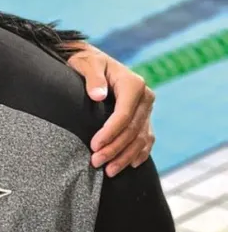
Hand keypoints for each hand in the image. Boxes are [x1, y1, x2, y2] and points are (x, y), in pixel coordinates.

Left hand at [66, 43, 155, 176]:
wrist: (93, 60)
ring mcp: (147, 108)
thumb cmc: (86, 61)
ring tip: (109, 171)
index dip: (110, 133)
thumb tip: (98, 96)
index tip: (94, 146)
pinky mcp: (145, 116)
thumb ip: (92, 77)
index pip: (124, 115)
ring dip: (125, 156)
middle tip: (96, 162)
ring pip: (140, 138)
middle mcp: (145, 96)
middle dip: (115, 148)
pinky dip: (140, 153)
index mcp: (133, 84)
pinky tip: (129, 164)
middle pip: (132, 130)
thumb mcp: (86, 63)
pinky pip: (147, 138)